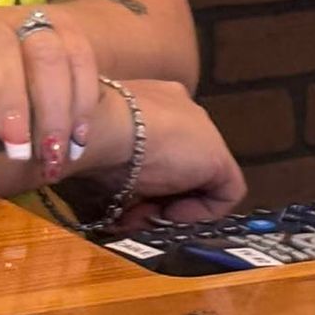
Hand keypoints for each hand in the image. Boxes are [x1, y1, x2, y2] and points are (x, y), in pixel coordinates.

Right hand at [83, 80, 246, 230]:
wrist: (103, 124)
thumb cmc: (89, 132)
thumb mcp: (102, 142)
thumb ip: (113, 157)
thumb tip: (109, 182)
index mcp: (154, 98)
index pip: (160, 141)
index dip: (144, 174)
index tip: (124, 195)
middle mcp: (182, 107)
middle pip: (180, 160)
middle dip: (157, 192)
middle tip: (132, 212)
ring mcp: (203, 129)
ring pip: (198, 177)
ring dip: (172, 204)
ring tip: (145, 215)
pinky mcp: (217, 155)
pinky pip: (224, 192)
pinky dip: (200, 211)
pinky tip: (170, 213)